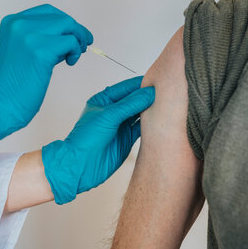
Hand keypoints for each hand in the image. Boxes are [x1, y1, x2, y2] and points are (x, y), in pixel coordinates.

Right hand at [0, 4, 92, 140]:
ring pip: (68, 26)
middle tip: (83, 44)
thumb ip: (42, 37)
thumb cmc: (14, 81)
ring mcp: (30, 36)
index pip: (47, 11)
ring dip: (78, 40)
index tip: (74, 33)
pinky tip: (69, 62)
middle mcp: (20, 24)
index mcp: (12, 22)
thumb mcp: (24, 49)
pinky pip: (70, 42)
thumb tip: (70, 34)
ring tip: (73, 55)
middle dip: (76, 30)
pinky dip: (75, 51)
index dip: (64, 22)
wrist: (2, 101)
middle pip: (60, 17)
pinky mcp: (42, 50)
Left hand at [42, 77, 154, 203]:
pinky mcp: (127, 139)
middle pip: (135, 100)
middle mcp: (113, 111)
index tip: (158, 82)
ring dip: (151, 111)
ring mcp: (121, 125)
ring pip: (140, 114)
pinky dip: (151, 125)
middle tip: (166, 93)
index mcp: (104, 100)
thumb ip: (130, 104)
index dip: (141, 84)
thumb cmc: (85, 139)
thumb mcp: (108, 116)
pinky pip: (142, 128)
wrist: (80, 166)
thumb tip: (148, 93)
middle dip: (148, 97)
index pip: (127, 87)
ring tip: (166, 106)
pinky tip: (160, 122)